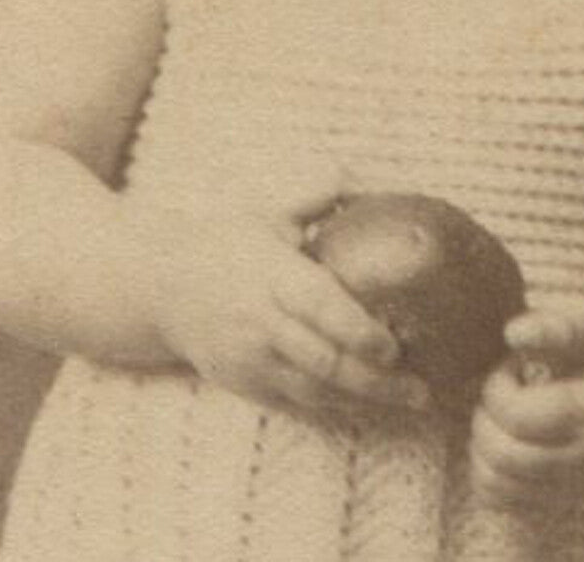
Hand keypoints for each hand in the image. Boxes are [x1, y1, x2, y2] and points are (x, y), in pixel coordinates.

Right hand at [139, 170, 430, 420]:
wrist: (161, 287)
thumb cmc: (225, 243)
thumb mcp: (266, 213)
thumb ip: (314, 195)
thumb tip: (357, 176)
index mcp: (272, 276)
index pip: (320, 308)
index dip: (359, 331)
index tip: (396, 343)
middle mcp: (262, 322)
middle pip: (324, 361)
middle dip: (375, 379)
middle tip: (421, 387)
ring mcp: (252, 359)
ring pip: (314, 391)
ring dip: (364, 400)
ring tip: (409, 400)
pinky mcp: (246, 383)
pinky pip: (296, 403)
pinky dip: (335, 408)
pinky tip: (369, 406)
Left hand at [470, 308, 583, 508]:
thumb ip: (560, 327)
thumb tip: (512, 333)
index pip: (518, 417)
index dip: (498, 386)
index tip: (512, 364)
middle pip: (504, 455)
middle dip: (486, 415)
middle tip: (504, 388)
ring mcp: (573, 485)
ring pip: (498, 485)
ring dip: (482, 445)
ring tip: (503, 415)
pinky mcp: (561, 498)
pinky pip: (505, 503)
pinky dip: (488, 475)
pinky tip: (504, 441)